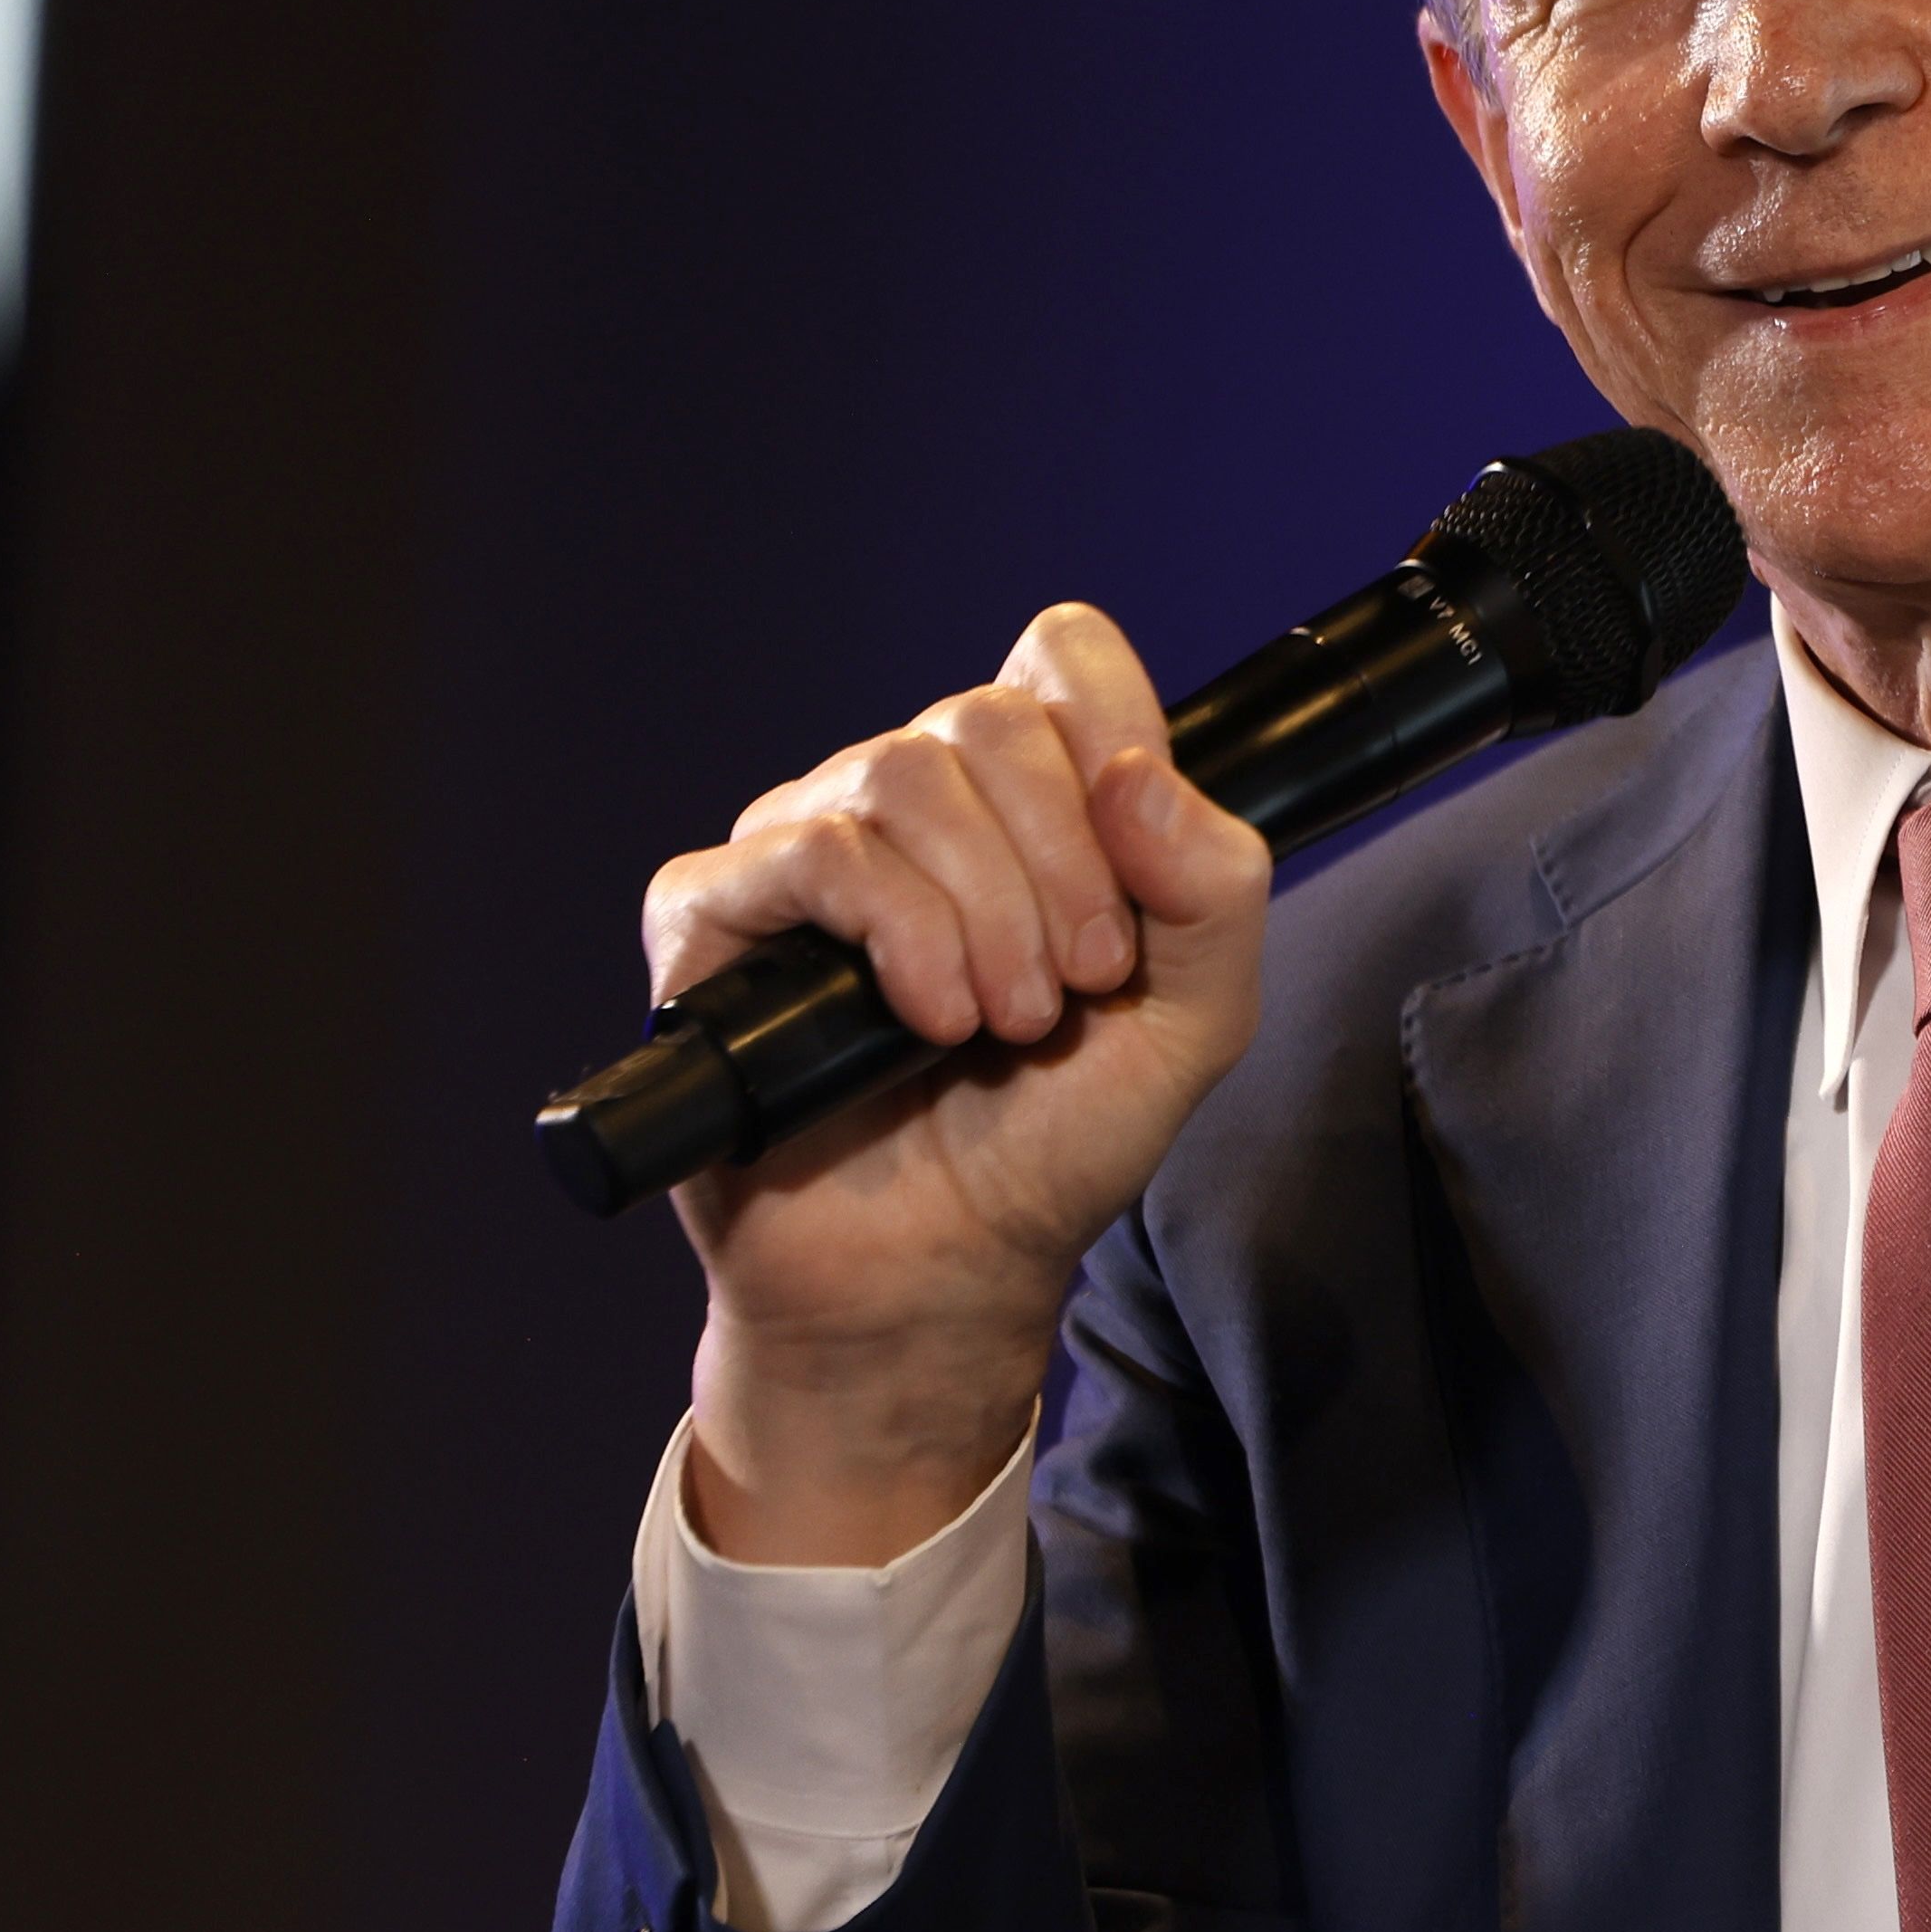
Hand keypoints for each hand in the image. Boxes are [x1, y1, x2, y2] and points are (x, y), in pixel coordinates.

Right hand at [656, 603, 1273, 1563]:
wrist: (946, 1272)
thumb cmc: (1053, 1140)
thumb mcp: (1194, 1020)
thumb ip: (1217, 891)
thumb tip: (1141, 776)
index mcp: (1019, 800)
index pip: (1059, 659)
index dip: (1113, 724)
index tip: (1139, 857)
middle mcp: (905, 805)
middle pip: (983, 720)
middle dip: (1061, 863)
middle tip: (1076, 986)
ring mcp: (803, 852)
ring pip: (896, 774)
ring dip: (984, 910)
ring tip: (1004, 1022)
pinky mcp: (713, 921)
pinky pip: (806, 853)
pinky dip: (895, 931)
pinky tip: (927, 1022)